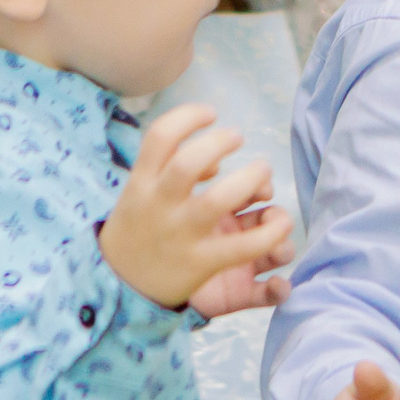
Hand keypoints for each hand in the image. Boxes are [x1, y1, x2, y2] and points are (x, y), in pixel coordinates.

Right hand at [97, 105, 291, 309]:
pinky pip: (243, 246)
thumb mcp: (139, 195)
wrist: (119, 286)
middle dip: (219, 143)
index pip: (159, 137)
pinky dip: (269, 232)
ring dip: (250, 179)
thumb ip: (169, 173)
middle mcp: (159, 206)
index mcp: (140, 184)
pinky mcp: (202, 263)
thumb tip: (213, 163)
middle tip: (238, 137)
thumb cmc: (139, 229)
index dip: (188, 117)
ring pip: (219, 199)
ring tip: (263, 173)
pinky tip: (280, 220)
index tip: (211, 114)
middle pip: (189, 163)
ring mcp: (181, 235)